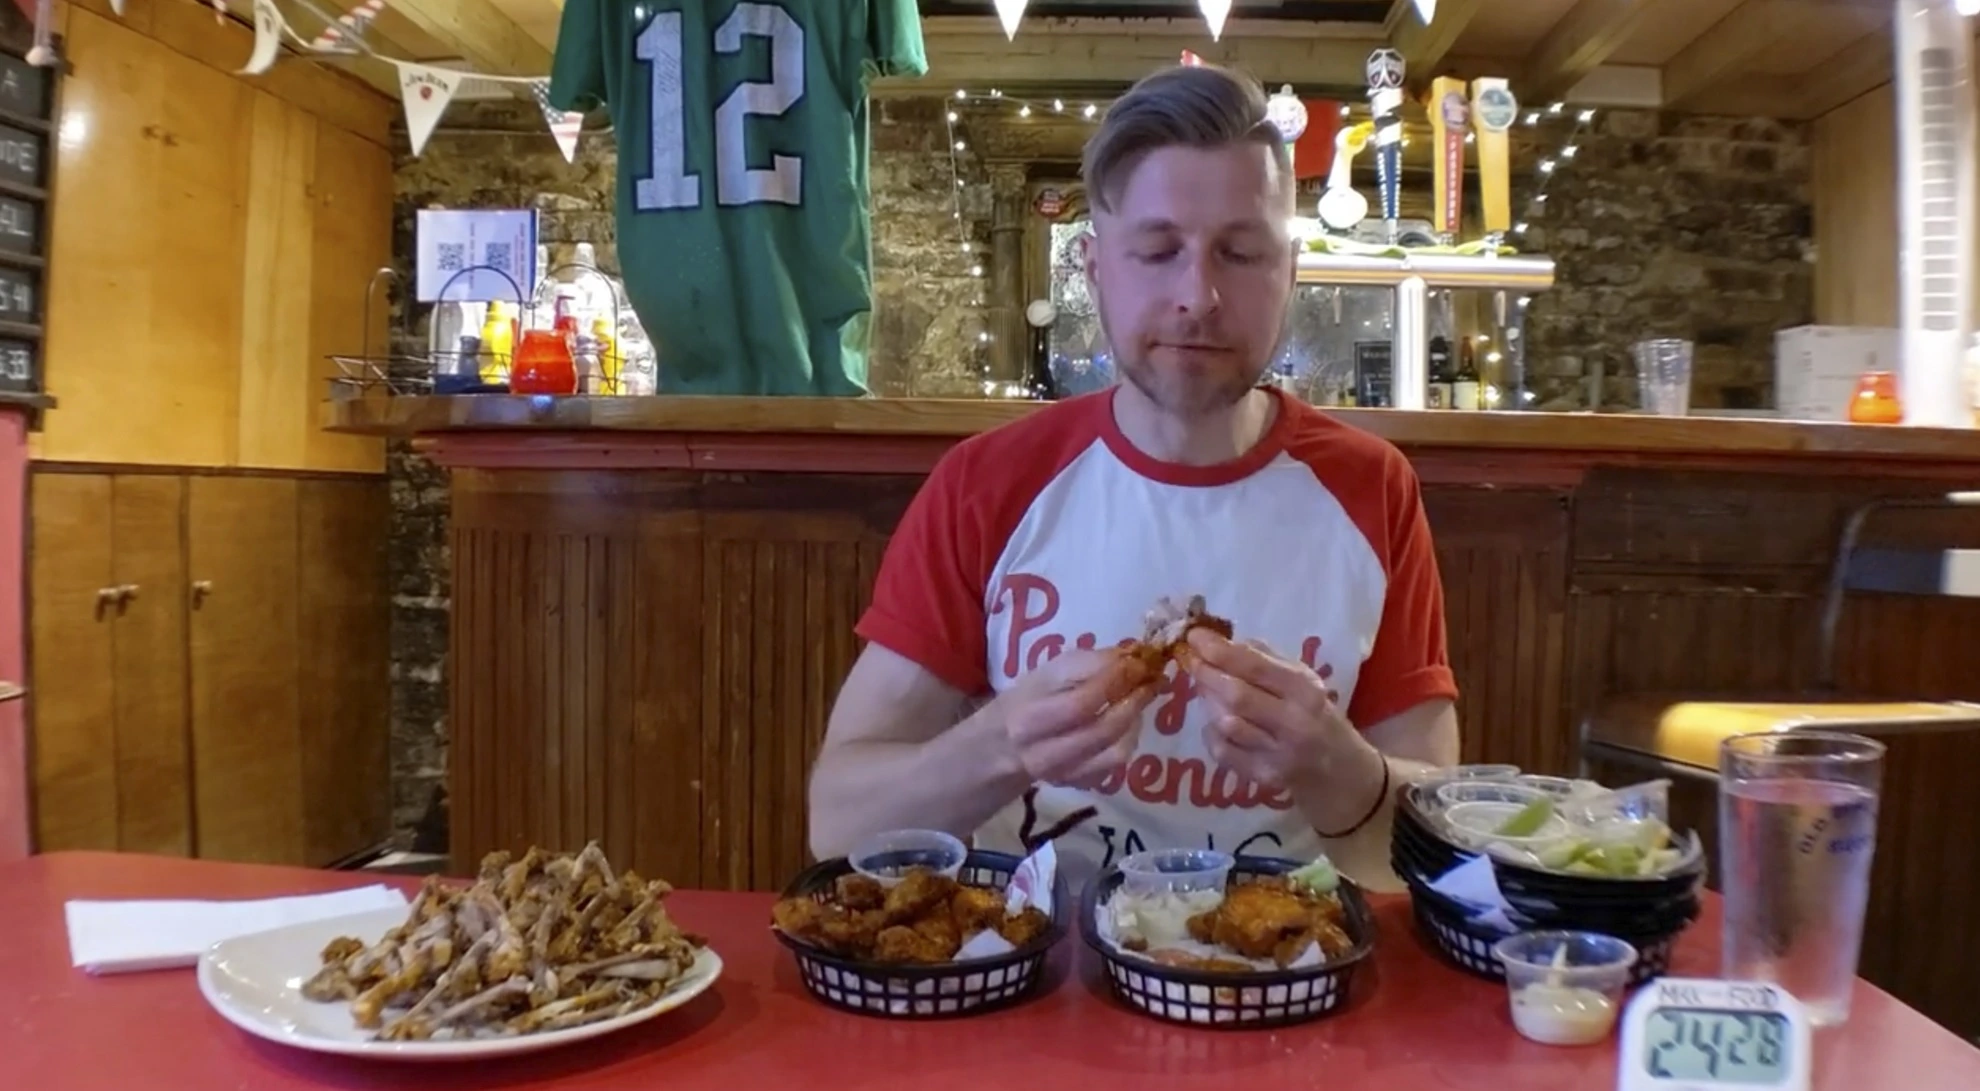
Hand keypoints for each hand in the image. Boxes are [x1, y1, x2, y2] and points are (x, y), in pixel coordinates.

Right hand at [996, 647, 1157, 787]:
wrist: (1006, 744)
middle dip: (1134, 702)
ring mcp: (1064, 775)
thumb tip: (1131, 657)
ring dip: (1135, 722)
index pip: (1080, 703)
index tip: (1140, 662)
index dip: (1115, 682)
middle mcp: (1044, 753)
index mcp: (1029, 717)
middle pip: (1102, 730)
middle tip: (1151, 681)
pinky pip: (1116, 766)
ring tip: (1138, 700)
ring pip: (1116, 753)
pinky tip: (1126, 723)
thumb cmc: (1031, 699)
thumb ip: (1087, 663)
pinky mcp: (1080, 786)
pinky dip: (1128, 740)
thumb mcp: (1049, 673)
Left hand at [1178, 629, 1361, 792]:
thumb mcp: (1303, 680)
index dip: (1219, 649)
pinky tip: (1217, 723)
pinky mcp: (1262, 777)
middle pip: (1236, 695)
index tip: (1194, 635)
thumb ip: (1265, 658)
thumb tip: (1221, 640)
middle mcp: (1294, 722)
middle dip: (1206, 673)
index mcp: (1305, 690)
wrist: (1339, 771)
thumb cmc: (1315, 715)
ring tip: (1206, 690)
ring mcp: (1278, 754)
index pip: (1254, 666)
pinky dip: (1211, 732)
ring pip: (1225, 723)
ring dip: (1208, 702)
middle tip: (1189, 659)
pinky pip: (1222, 750)